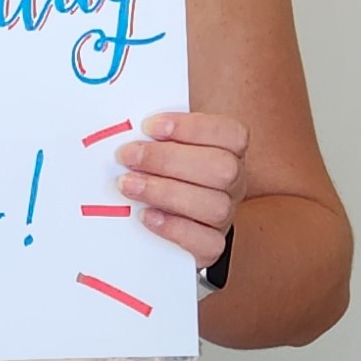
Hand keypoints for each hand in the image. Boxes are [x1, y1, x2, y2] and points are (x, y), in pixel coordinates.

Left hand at [117, 112, 247, 268]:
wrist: (165, 208)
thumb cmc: (161, 163)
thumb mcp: (161, 136)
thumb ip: (154, 126)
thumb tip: (126, 115)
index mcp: (228, 148)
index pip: (230, 133)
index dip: (191, 128)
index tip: (148, 126)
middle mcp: (233, 182)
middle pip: (222, 169)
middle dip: (168, 160)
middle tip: (127, 156)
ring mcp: (225, 216)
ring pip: (216, 206)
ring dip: (165, 193)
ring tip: (128, 185)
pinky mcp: (211, 246)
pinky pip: (208, 243)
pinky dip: (175, 228)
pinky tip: (146, 215)